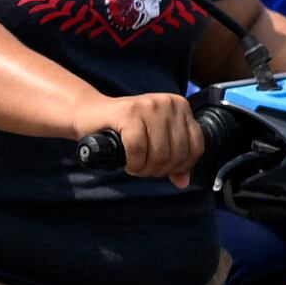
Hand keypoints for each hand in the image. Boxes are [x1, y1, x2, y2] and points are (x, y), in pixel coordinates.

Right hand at [88, 90, 203, 181]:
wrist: (89, 115)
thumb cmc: (123, 130)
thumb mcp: (154, 143)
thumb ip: (173, 161)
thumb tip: (183, 182)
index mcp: (180, 106)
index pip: (196, 148)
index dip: (179, 167)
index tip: (161, 169)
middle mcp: (168, 102)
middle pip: (177, 154)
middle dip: (158, 170)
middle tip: (143, 168)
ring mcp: (148, 105)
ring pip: (159, 153)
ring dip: (144, 168)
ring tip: (135, 165)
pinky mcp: (128, 112)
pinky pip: (138, 149)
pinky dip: (132, 162)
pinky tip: (127, 162)